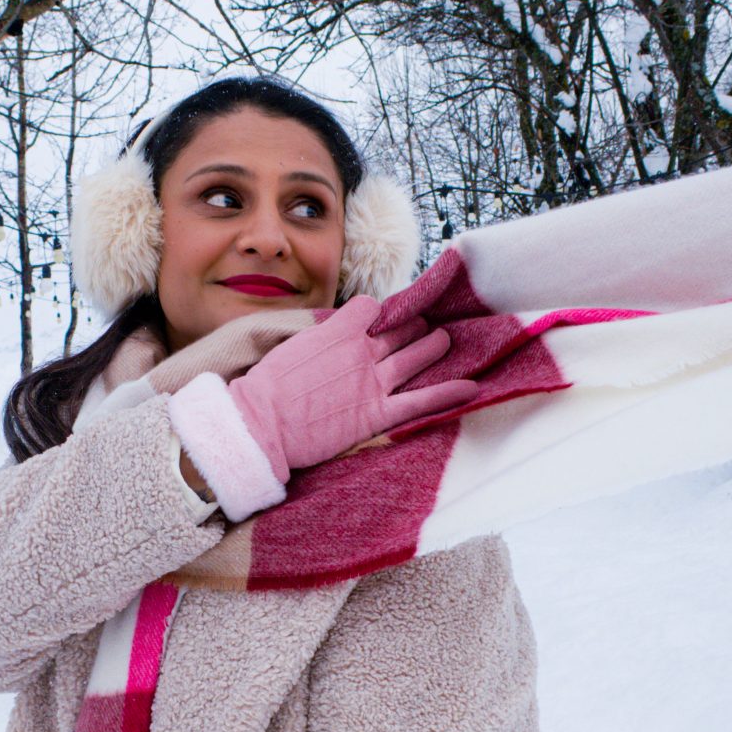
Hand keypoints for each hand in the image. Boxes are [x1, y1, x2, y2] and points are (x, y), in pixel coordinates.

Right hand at [226, 291, 474, 483]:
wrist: (261, 423)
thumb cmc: (269, 387)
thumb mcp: (293, 346)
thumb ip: (322, 338)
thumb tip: (337, 334)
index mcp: (338, 331)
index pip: (370, 307)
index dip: (374, 312)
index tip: (374, 319)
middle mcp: (361, 351)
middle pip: (400, 329)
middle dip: (413, 324)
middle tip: (422, 324)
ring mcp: (372, 382)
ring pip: (415, 357)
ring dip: (433, 346)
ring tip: (443, 340)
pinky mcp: (376, 414)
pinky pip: (420, 401)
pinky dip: (447, 394)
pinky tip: (470, 387)